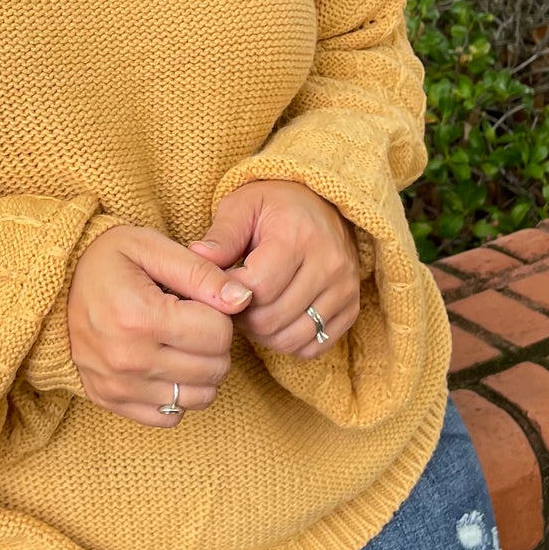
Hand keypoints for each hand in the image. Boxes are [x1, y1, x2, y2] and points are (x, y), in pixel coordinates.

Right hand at [67, 223, 252, 427]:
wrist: (52, 288)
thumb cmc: (105, 260)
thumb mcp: (150, 246)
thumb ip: (200, 271)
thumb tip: (243, 299)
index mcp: (139, 317)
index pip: (218, 333)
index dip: (219, 313)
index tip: (197, 300)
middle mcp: (128, 359)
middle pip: (214, 368)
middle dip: (214, 341)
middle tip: (191, 319)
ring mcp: (119, 386)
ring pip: (200, 398)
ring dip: (201, 370)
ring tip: (180, 341)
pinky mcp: (112, 402)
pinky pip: (171, 416)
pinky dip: (178, 393)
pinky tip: (166, 364)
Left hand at [188, 180, 359, 360]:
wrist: (320, 203)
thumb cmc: (272, 205)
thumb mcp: (241, 206)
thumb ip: (221, 236)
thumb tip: (196, 259)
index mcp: (299, 236)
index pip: (257, 289)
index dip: (228, 293)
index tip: (221, 281)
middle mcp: (330, 264)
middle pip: (271, 319)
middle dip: (243, 315)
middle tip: (234, 297)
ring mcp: (345, 289)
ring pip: (291, 339)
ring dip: (263, 332)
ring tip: (253, 307)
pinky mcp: (352, 308)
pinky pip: (314, 346)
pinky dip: (289, 341)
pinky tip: (277, 316)